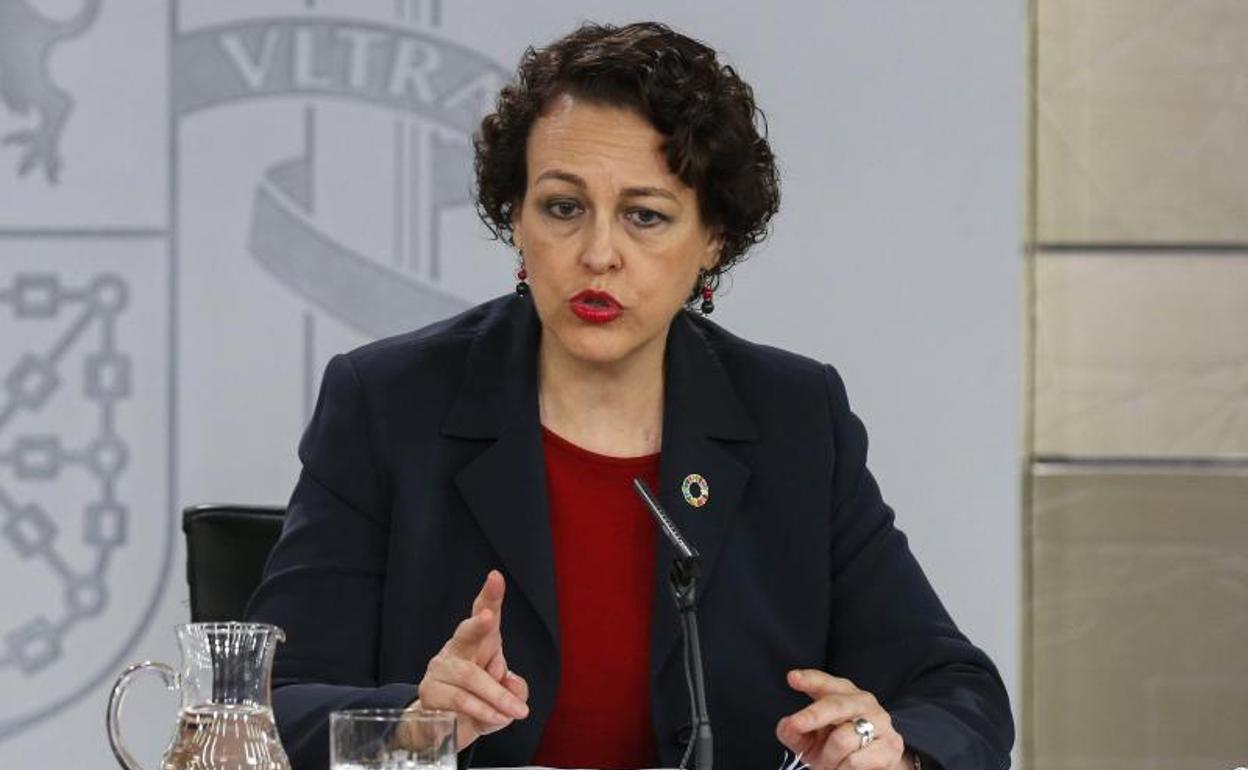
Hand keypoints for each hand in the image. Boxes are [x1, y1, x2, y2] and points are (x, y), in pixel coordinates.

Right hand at [413, 570, 529, 749]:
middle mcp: (457, 649)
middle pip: (466, 633)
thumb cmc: (478, 705)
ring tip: (517, 711)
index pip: (484, 614)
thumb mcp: (506, 698)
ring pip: (471, 676)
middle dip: (477, 624)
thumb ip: (515, 690)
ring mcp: (441, 669)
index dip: (490, 596)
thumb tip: (510, 686)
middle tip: (487, 617)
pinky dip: (482, 710)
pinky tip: (497, 717)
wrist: (441, 729)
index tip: (496, 577)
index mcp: (479, 642)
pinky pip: (460, 700)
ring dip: (497, 696)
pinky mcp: (430, 691)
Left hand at [775, 669, 907, 769]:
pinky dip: (842, 769)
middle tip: (796, 725)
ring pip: (842, 739)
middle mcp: (862, 701)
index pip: (824, 683)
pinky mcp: (890, 746)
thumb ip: (794, 731)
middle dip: (813, 715)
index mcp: (841, 693)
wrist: (872, 767)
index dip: (809, 680)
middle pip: (835, 704)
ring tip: (830, 764)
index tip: (792, 678)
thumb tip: (788, 726)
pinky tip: (844, 768)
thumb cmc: (834, 747)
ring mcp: (880, 721)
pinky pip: (855, 760)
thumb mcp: (810, 739)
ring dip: (829, 758)